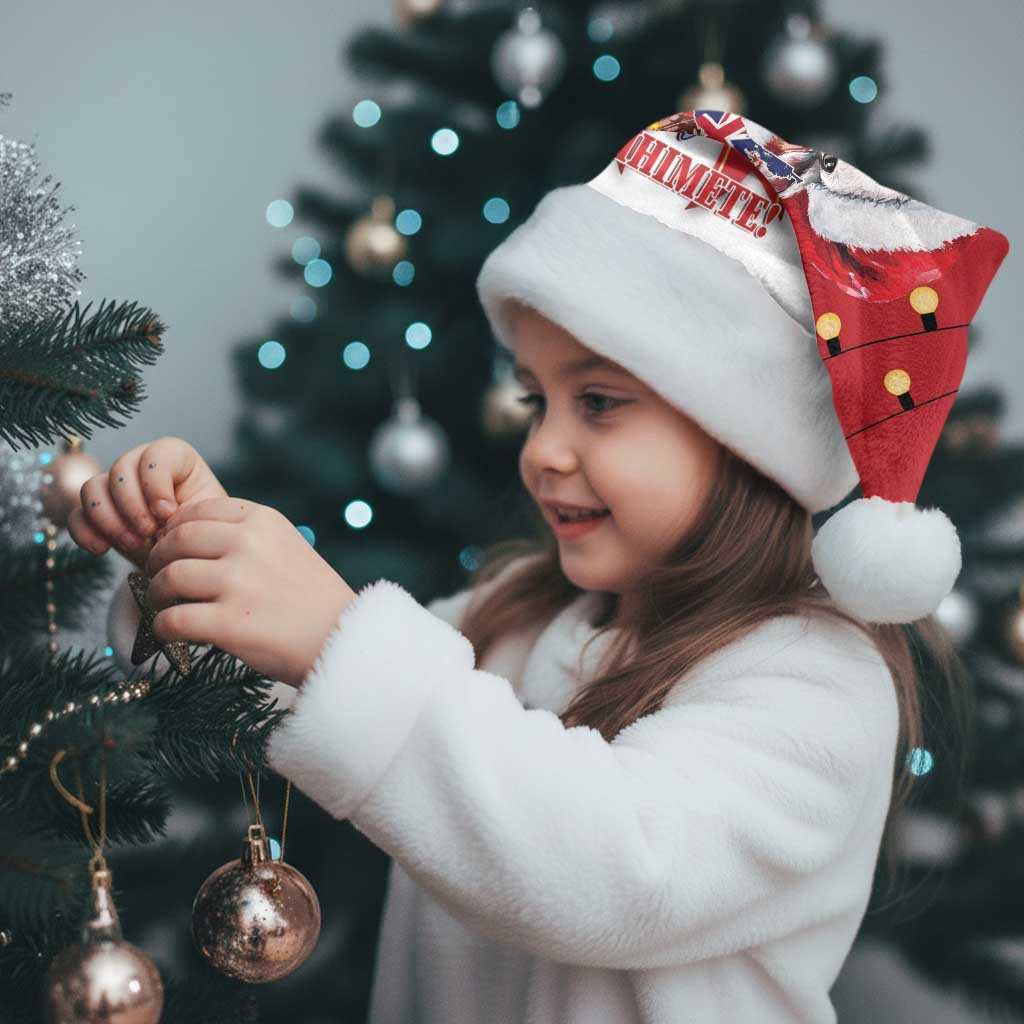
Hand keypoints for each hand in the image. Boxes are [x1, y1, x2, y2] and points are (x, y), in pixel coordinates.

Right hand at [67, 437, 227, 570]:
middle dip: (132, 505)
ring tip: (133, 544)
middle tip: (148, 533)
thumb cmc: (203, 534)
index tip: (168, 513)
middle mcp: (141, 466)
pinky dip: (85, 532)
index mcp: (176, 459)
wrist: (188, 560)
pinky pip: (76, 515)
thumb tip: (162, 515)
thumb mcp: (206, 519)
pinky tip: (102, 549)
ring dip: (109, 520)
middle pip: (120, 469)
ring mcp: (115, 488)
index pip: (156, 454)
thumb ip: (189, 510)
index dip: (156, 483)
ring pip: (92, 488)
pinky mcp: (97, 514)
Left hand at [142, 496, 357, 687]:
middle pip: (176, 541)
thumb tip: (185, 537)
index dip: (175, 530)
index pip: (198, 511)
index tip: (172, 547)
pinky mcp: (229, 623)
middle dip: (158, 560)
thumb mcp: (287, 546)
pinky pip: (172, 620)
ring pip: (169, 578)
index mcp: (263, 520)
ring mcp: (238, 583)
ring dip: (157, 594)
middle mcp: (248, 544)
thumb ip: (246, 536)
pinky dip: (163, 627)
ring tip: (164, 605)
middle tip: (157, 577)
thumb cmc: (313, 598)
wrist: (342, 639)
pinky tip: (170, 632)